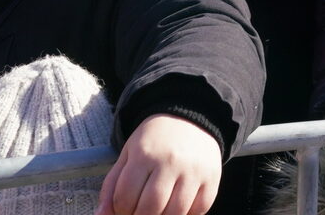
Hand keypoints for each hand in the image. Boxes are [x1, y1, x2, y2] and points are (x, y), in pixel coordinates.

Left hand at [97, 114, 222, 214]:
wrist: (190, 119)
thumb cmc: (153, 142)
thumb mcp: (128, 155)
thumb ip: (112, 186)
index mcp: (144, 154)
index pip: (125, 197)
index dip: (120, 210)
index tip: (124, 208)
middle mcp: (170, 161)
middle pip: (150, 208)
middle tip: (140, 212)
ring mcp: (194, 170)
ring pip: (175, 213)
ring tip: (157, 211)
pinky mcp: (212, 177)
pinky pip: (200, 209)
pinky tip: (177, 207)